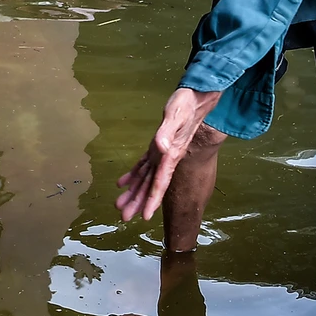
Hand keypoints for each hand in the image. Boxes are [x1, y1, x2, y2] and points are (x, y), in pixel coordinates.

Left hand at [116, 87, 222, 222]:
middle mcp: (167, 158)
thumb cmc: (186, 105)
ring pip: (145, 178)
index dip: (153, 200)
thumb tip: (161, 148)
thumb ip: (167, 132)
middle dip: (139, 202)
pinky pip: (143, 165)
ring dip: (134, 192)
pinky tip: (122, 183)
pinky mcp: (157, 146)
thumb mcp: (175, 116)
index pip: (160, 182)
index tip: (145, 216)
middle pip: (150, 185)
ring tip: (120, 205)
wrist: (196, 98)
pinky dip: (133, 174)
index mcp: (171, 155)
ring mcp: (161, 153)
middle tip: (124, 217)